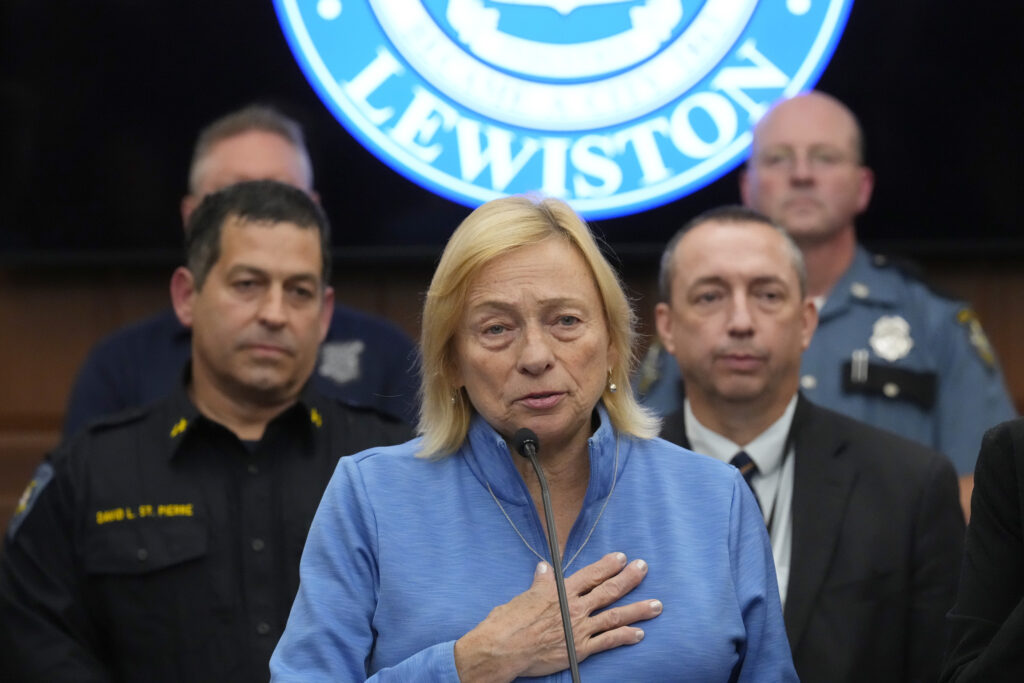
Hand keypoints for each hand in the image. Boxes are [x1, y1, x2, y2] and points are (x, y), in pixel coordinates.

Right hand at [453, 552, 661, 681]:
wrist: (503, 647)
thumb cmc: (509, 620)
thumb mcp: (525, 595)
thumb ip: (540, 582)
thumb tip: (544, 568)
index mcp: (560, 591)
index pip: (591, 574)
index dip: (608, 565)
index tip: (623, 557)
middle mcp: (574, 607)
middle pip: (608, 590)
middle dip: (629, 579)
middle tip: (644, 568)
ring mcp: (579, 629)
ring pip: (615, 616)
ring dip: (637, 610)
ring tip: (656, 605)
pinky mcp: (579, 649)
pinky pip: (607, 642)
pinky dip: (624, 637)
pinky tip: (638, 633)